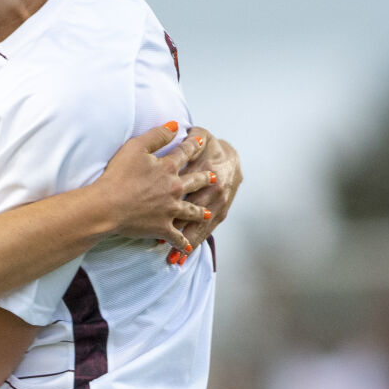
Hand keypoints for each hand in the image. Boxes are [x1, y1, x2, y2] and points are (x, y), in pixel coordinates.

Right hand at [95, 124, 212, 247]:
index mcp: (168, 168)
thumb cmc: (118, 176)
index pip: (185, 153)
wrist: (108, 206)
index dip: (193, 146)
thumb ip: (157, 135)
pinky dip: (182, 243)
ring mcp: (170, 210)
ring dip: (201, 212)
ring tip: (208, 213)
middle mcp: (174, 188)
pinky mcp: (162, 227)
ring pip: (192, 211)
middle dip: (206, 179)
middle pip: (195, 182)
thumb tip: (175, 125)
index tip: (201, 142)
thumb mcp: (135, 147)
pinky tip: (188, 247)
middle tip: (214, 178)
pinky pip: (176, 237)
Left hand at [169, 127, 241, 261]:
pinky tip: (182, 256)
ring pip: (200, 227)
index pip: (190, 188)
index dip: (174, 201)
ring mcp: (218, 206)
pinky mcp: (219, 215)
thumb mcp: (201, 138)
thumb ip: (190, 138)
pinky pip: (205, 231)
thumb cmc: (210, 148)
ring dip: (186, 244)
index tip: (156, 214)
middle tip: (160, 243)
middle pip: (195, 214)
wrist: (232, 158)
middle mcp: (215, 192)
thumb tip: (176, 129)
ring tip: (173, 259)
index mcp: (209, 172)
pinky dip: (193, 243)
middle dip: (179, 230)